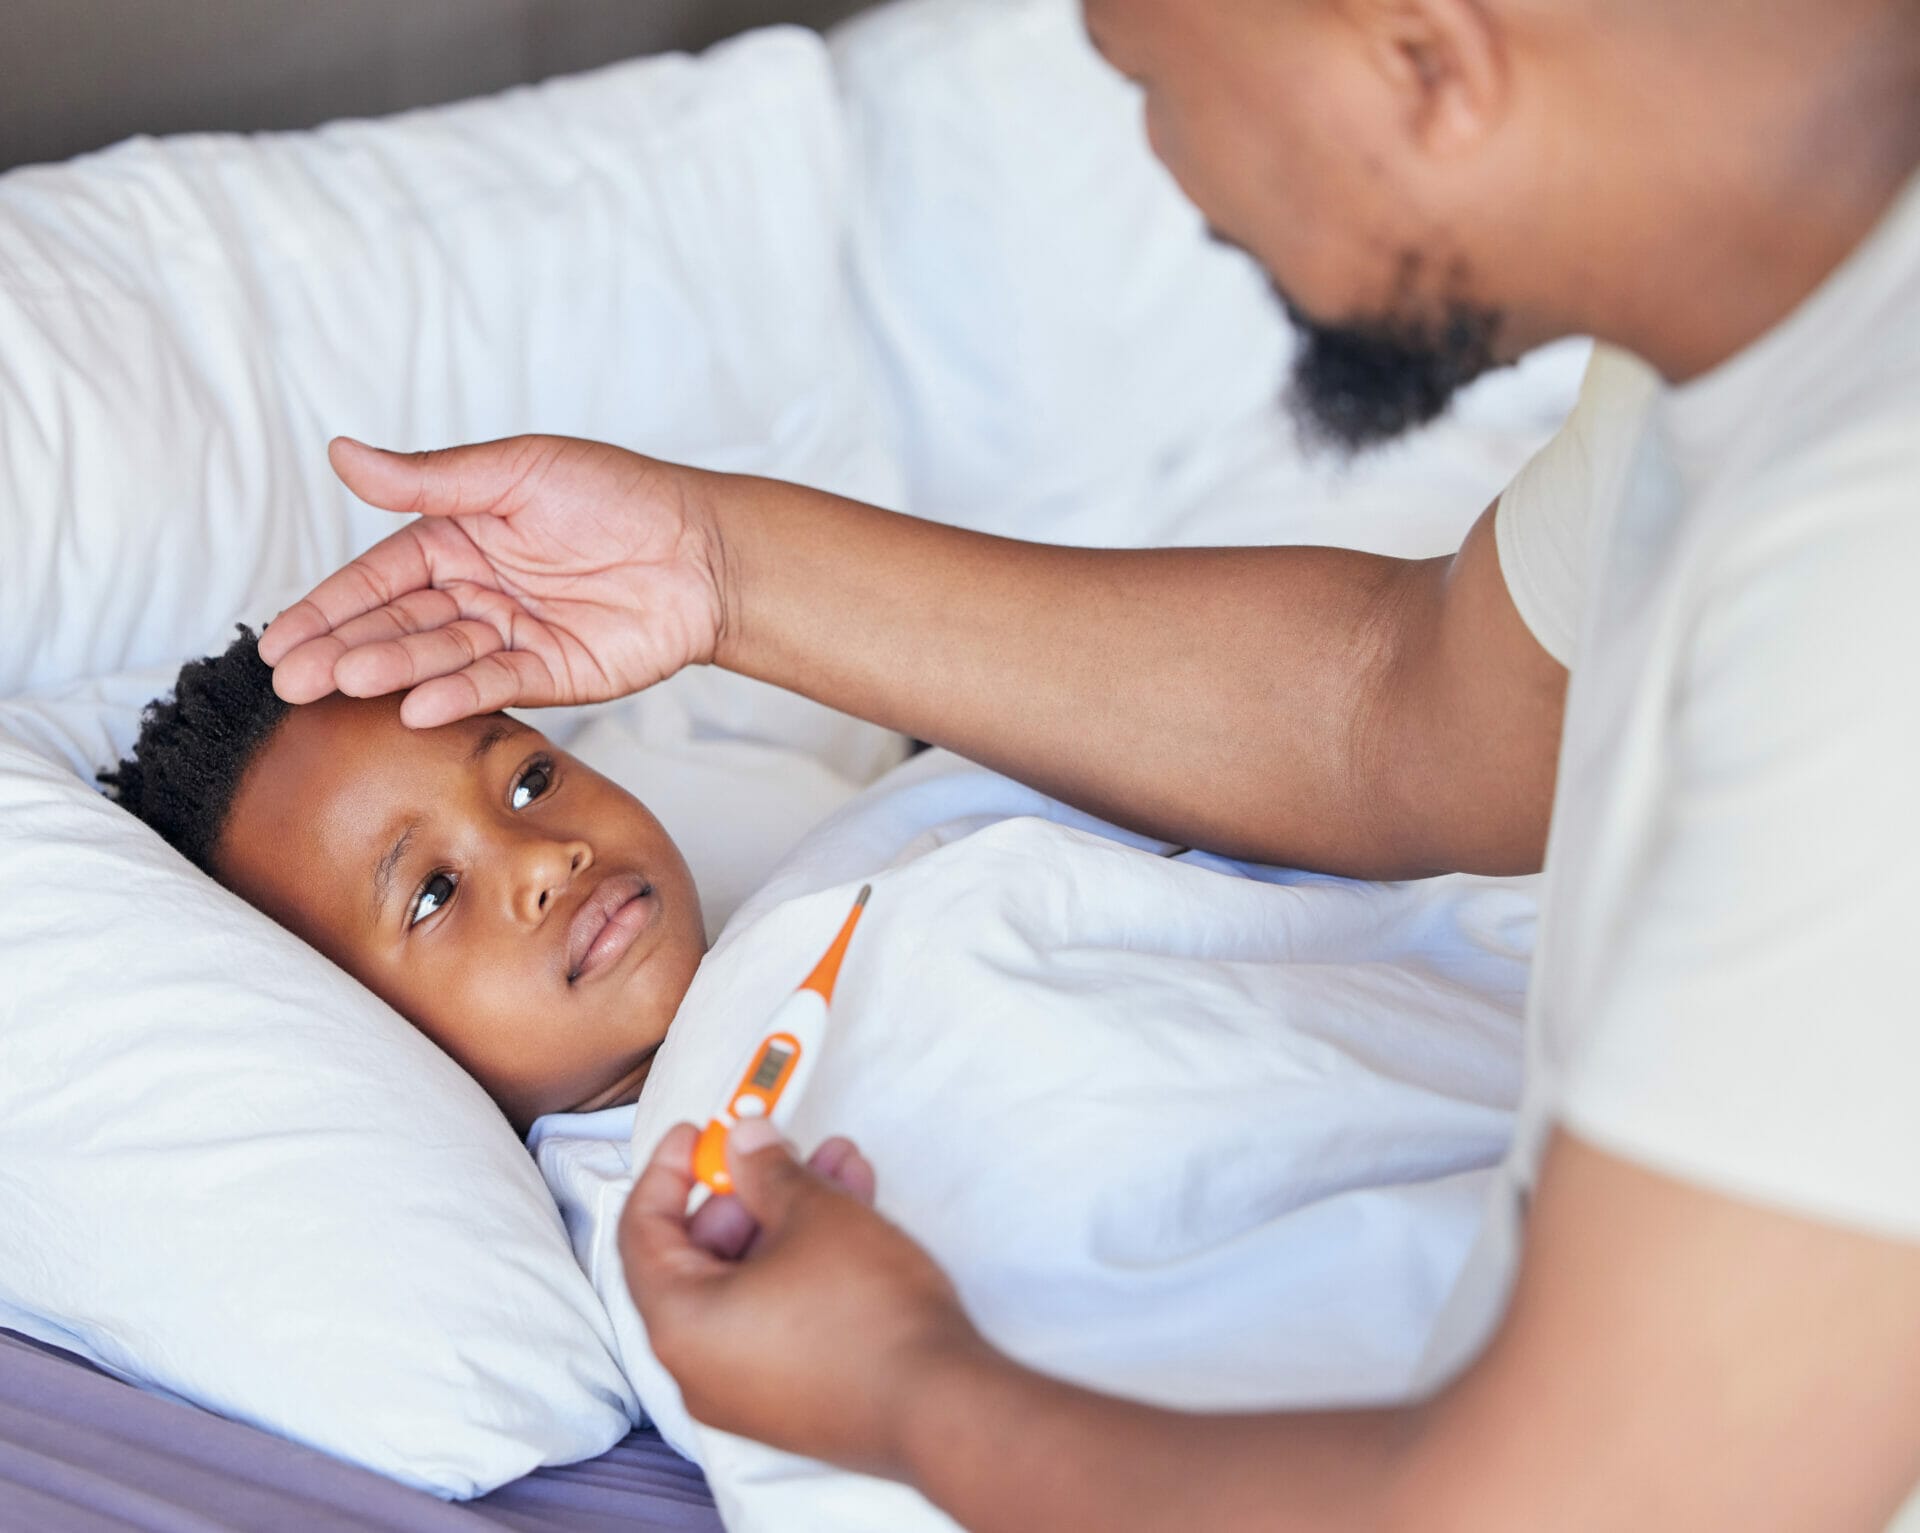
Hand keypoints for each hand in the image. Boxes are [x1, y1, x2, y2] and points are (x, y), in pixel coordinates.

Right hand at [259, 436, 730, 726]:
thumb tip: (342, 453)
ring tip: (340, 685)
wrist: (702, 548)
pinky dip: (457, 695)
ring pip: (438, 657)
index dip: (329, 608)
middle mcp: (476, 592)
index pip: (378, 578)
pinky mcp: (550, 674)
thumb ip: (432, 478)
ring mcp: (510, 636)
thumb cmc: (616, 494)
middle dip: (341, 651)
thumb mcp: (517, 471)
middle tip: (289, 679)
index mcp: (458, 538)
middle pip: (397, 625)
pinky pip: (495, 685)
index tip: (279, 639)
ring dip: (389, 672)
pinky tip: (415, 706)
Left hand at [621, 1119, 985, 1475]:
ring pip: (752, 1281)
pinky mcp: (791, 1399)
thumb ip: (765, 1169)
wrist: (940, 1406)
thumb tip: (743, 1141)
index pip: (642, 1233)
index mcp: (681, 1324)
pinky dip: (804, 1265)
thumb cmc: (865, 1313)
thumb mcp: (813, 1214)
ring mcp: (746, 1391)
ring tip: (841, 1166)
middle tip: (783, 1150)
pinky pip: (779, 1315)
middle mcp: (699, 1368)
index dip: (667, 1170)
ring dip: (790, 1218)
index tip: (697, 1134)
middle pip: (701, 1256)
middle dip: (748, 1191)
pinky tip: (855, 1215)